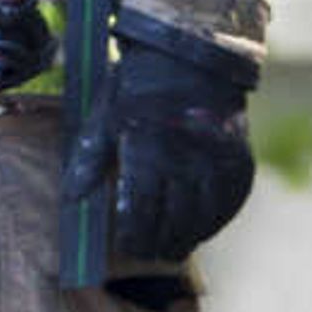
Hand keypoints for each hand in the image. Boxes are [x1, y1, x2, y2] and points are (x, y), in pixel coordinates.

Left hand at [66, 10, 259, 265]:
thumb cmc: (140, 88)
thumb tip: (71, 199)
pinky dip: (214, 222)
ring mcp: (217, 162)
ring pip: (201, 219)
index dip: (132, 236)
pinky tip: (200, 230)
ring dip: (185, 239)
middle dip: (156, 244)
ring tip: (172, 249)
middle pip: (171, 222)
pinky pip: (228, 205)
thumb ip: (90, 158)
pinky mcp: (240, 162)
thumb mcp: (107, 115)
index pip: (140, 211)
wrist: (194, 57)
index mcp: (148, 147)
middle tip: (147, 253)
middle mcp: (185, 158)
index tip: (125, 246)